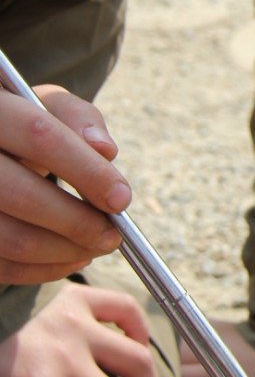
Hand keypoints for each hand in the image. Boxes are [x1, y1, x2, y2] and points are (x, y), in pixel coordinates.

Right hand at [0, 84, 129, 283]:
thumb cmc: (25, 125)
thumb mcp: (48, 107)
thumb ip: (79, 118)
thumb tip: (105, 150)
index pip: (42, 136)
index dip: (87, 170)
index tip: (121, 199)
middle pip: (23, 196)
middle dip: (79, 222)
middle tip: (113, 235)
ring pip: (11, 239)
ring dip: (65, 252)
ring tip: (97, 246)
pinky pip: (2, 265)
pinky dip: (44, 269)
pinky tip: (71, 258)